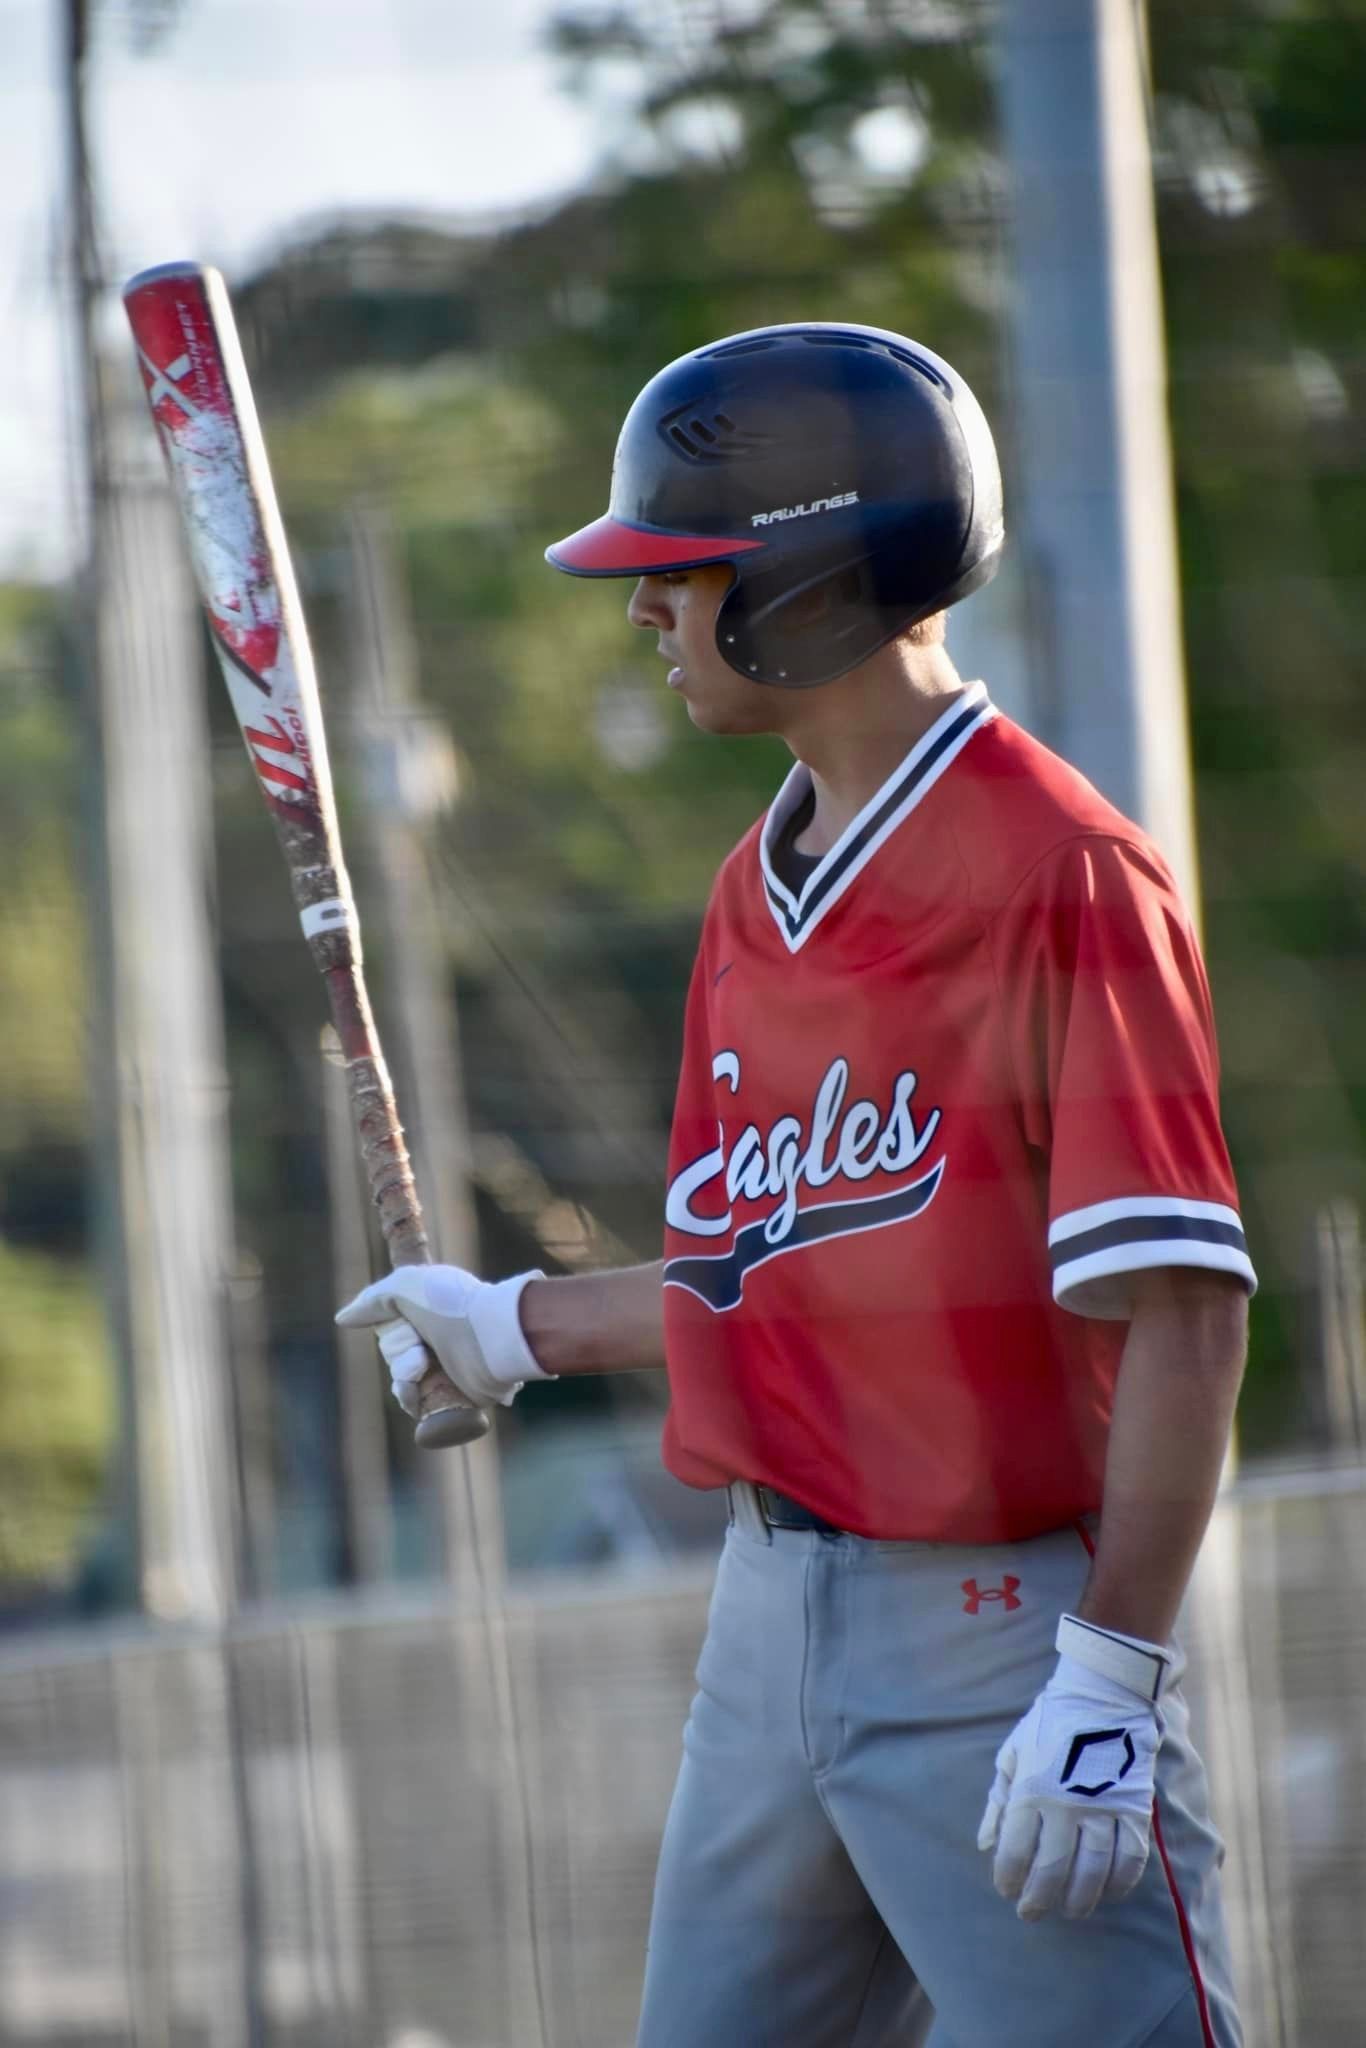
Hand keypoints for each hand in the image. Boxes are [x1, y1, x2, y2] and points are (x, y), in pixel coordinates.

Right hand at [336, 1264, 547, 1416]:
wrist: (490, 1337)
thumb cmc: (450, 1305)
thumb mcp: (405, 1286)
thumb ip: (372, 1300)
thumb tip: (342, 1319)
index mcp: (430, 1312)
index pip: (393, 1326)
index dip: (392, 1329)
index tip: (405, 1324)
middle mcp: (438, 1338)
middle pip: (394, 1354)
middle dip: (399, 1352)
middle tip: (419, 1347)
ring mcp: (446, 1367)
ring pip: (402, 1380)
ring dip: (403, 1377)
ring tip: (421, 1368)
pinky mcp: (454, 1394)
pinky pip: (417, 1403)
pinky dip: (410, 1398)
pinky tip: (415, 1392)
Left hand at [977, 1615, 1171, 1922]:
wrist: (1101, 1693)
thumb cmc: (1050, 1725)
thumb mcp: (1013, 1754)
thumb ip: (998, 1801)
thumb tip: (985, 1845)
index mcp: (1030, 1790)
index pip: (1015, 1853)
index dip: (1009, 1879)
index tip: (1008, 1891)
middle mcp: (1064, 1804)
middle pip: (1052, 1870)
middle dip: (1039, 1900)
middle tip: (1032, 1913)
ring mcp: (1102, 1808)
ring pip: (1092, 1873)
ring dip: (1080, 1900)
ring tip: (1071, 1910)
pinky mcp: (1134, 1808)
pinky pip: (1130, 1860)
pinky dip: (1119, 1884)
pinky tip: (1108, 1893)